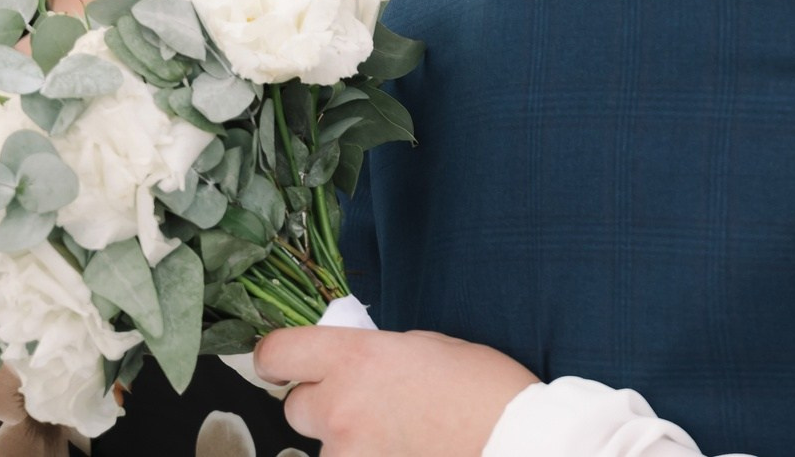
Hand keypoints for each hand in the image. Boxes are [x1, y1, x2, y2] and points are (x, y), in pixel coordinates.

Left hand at [259, 325, 539, 456]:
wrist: (517, 444)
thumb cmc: (485, 391)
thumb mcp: (428, 348)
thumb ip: (374, 355)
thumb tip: (347, 364)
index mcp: (357, 358)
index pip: (278, 353)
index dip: (278, 358)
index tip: (286, 366)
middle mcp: (341, 408)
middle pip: (297, 408)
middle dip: (324, 407)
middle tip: (368, 409)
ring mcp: (349, 454)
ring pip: (325, 448)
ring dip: (350, 444)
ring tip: (400, 441)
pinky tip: (406, 454)